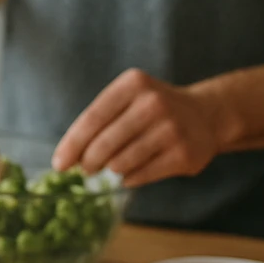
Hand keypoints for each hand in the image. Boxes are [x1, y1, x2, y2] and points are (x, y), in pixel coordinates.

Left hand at [51, 69, 222, 187]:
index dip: (72, 143)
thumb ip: (101, 121)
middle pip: (105, 143)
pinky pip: (142, 175)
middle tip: (85, 169)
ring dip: (110, 170)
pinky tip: (129, 174)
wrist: (204, 115)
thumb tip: (69, 157)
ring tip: (110, 167)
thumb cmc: (153, 109)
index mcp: (133, 84)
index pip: (93, 117)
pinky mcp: (184, 154)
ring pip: (122, 162)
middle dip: (88, 161)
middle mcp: (153, 103)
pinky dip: (129, 178)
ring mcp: (171, 129)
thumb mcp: (128, 99)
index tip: (59, 164)